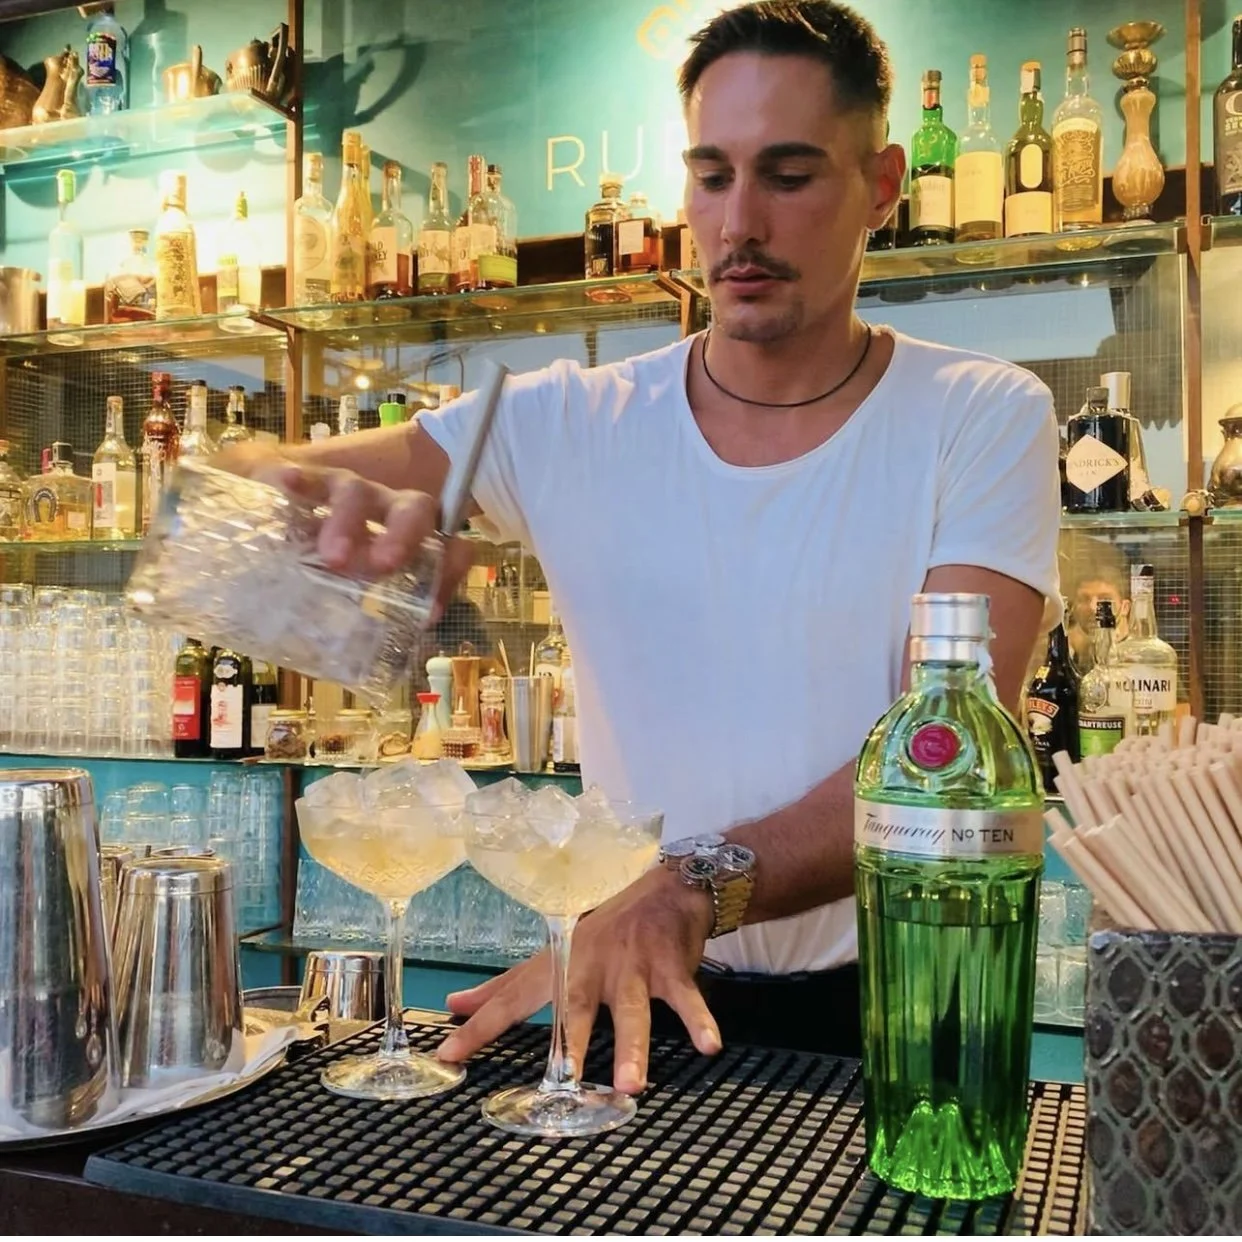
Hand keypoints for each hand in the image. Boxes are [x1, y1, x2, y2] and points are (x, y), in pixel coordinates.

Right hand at [252, 459, 473, 619]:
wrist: (278, 512)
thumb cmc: (322, 561)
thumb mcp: (342, 593)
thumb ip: (351, 618)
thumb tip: (349, 669)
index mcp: (409, 540)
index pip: (450, 548)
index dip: (448, 576)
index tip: (428, 614)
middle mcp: (388, 510)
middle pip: (414, 510)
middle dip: (403, 537)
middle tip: (383, 567)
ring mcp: (349, 489)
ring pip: (359, 493)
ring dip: (350, 523)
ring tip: (332, 557)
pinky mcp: (308, 479)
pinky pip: (307, 475)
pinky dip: (300, 480)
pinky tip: (286, 485)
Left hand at [436, 866, 722, 1092]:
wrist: (665, 890)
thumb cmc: (603, 931)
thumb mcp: (554, 953)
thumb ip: (507, 985)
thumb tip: (456, 1004)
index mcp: (560, 964)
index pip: (514, 997)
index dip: (481, 1025)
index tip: (449, 1055)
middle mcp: (592, 964)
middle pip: (576, 1004)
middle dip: (568, 1041)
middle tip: (559, 1079)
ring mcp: (633, 966)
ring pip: (633, 1010)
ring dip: (632, 1047)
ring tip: (629, 1086)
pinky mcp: (671, 968)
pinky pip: (687, 998)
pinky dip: (699, 1020)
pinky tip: (708, 1045)